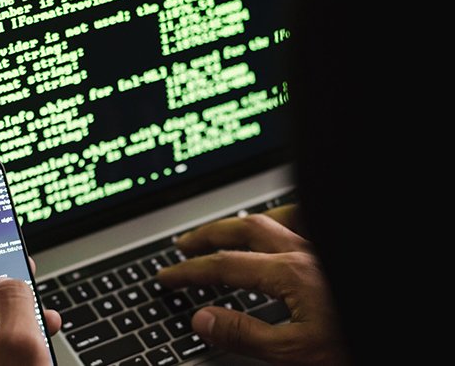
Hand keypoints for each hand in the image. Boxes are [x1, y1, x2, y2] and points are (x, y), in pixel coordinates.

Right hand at [157, 205, 349, 365]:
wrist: (402, 336)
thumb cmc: (353, 343)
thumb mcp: (295, 352)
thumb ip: (245, 334)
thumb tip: (203, 319)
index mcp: (290, 274)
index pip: (225, 267)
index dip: (191, 271)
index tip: (168, 276)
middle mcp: (303, 251)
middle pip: (243, 230)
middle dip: (208, 236)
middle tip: (184, 244)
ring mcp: (319, 247)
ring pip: (272, 217)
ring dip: (240, 222)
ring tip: (222, 231)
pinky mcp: (330, 251)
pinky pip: (302, 220)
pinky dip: (280, 218)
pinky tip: (275, 226)